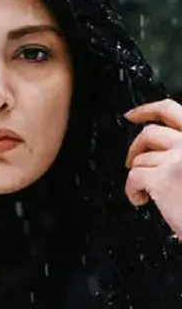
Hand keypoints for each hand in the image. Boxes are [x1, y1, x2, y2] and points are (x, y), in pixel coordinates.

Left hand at [124, 98, 181, 238]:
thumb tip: (163, 148)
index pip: (170, 109)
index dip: (146, 110)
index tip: (132, 115)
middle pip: (149, 133)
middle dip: (135, 146)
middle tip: (131, 159)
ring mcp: (177, 159)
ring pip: (142, 158)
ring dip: (138, 173)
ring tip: (146, 189)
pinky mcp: (162, 179)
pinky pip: (134, 177)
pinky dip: (131, 189)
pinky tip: (139, 199)